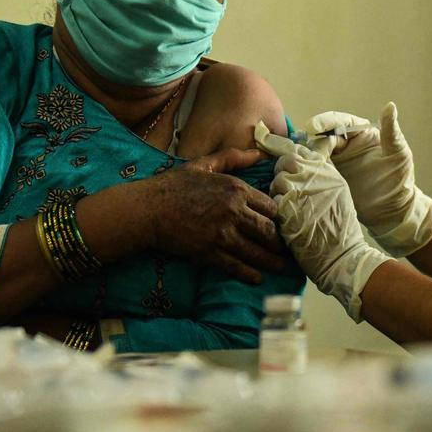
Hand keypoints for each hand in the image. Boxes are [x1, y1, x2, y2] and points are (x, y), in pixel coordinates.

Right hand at [140, 148, 285, 283]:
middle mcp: (234, 212)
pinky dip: (250, 274)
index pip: (270, 207)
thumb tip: (259, 153)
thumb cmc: (174, 185)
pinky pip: (237, 267)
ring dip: (272, 262)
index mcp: (236, 189)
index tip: (278, 225)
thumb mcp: (204, 164)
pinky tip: (257, 278)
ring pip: (257, 252)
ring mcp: (223, 235)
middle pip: (269, 232)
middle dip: (278, 242)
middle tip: (283, 248)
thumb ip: (233, 157)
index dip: (277, 218)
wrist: (147, 209)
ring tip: (280, 267)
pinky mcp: (210, 253)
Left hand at [268, 138, 391, 320]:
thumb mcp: (339, 193)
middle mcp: (315, 177)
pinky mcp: (288, 209)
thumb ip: (321, 175)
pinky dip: (277, 211)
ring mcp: (301, 191)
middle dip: (282, 174)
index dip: (292, 160)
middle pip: (286, 162)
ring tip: (288, 208)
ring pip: (277, 181)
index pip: (301, 151)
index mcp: (328, 172)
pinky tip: (287, 221)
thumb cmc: (340, 229)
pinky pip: (273, 202)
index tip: (290, 170)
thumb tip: (303, 161)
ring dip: (278, 194)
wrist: (342, 256)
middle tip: (286, 190)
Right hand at [303, 102, 431, 256]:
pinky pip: (315, 169)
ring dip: (306, 153)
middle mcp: (346, 145)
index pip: (340, 122)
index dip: (325, 122)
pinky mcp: (330, 177)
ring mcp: (337, 161)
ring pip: (316, 151)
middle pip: (323, 136)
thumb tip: (390, 105)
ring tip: (295, 158)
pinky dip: (306, 168)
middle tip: (300, 147)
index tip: (313, 127)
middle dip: (311, 139)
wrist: (393, 210)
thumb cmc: (400, 179)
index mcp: (361, 134)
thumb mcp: (399, 154)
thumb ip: (391, 131)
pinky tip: (298, 171)